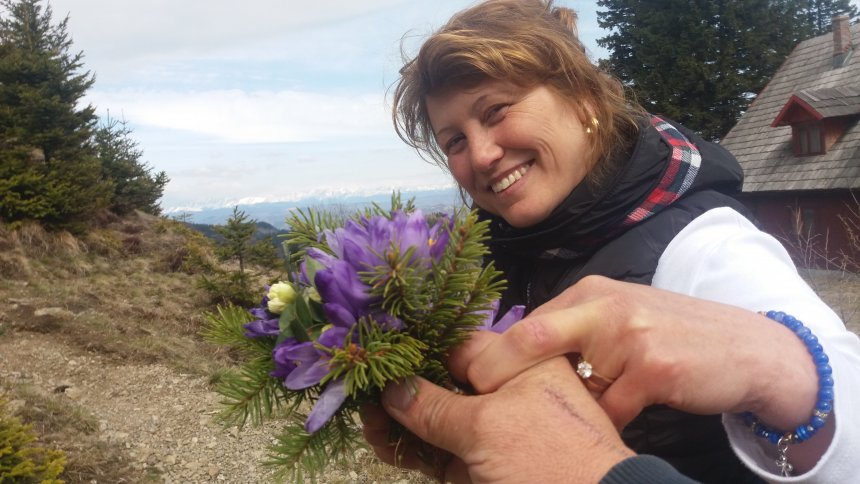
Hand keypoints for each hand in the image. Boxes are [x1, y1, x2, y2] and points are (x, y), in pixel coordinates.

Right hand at [362, 331, 633, 483]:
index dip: (418, 349)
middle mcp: (506, 393)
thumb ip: (433, 406)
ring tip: (364, 421)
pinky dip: (414, 450)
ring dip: (400, 423)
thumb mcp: (488, 427)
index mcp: (521, 365)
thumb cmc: (546, 458)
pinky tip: (383, 443)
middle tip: (361, 393)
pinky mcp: (483, 468)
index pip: (459, 347)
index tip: (377, 354)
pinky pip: (442, 453)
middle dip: (401, 390)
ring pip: (438, 421)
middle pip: (443, 384)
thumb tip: (390, 388)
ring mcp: (494, 434)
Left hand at [462, 276, 817, 431]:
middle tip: (473, 402)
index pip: (526, 323)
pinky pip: (610, 411)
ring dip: (562, 412)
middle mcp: (604, 306)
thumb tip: (515, 355)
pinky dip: (604, 426)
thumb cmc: (673, 336)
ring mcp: (630, 335)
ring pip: (570, 386)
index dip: (492, 354)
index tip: (463, 377)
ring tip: (554, 427)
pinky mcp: (655, 367)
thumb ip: (574, 330)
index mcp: (590, 292)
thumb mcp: (620, 319)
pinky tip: (611, 428)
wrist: (749, 348)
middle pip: (531, 339)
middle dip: (494, 373)